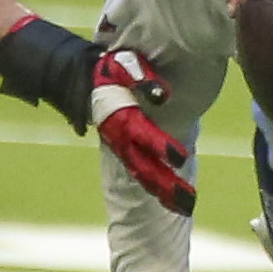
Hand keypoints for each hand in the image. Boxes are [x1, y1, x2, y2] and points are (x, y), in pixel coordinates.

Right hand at [95, 47, 194, 214]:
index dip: (161, 146)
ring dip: (163, 192)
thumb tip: (162, 95)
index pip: (143, 135)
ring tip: (186, 207)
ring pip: (143, 174)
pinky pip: (141, 172)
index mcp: (122, 118)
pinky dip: (155, 186)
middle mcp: (121, 139)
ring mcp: (122, 147)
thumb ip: (141, 77)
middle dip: (166, 185)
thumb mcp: (123, 65)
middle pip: (144, 167)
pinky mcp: (126, 150)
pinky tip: (173, 199)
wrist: (83, 79)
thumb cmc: (112, 70)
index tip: (180, 159)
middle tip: (189, 203)